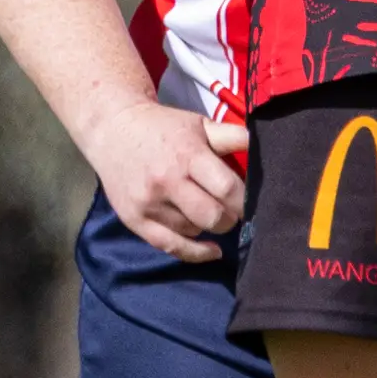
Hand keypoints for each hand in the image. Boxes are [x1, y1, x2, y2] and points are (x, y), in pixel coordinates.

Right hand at [82, 102, 249, 262]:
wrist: (113, 129)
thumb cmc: (164, 127)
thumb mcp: (199, 124)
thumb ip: (232, 136)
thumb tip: (263, 144)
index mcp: (188, 155)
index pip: (227, 189)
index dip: (244, 200)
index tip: (249, 201)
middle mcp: (167, 181)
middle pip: (212, 216)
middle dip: (230, 218)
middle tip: (232, 211)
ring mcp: (149, 204)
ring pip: (194, 230)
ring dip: (207, 225)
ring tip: (207, 210)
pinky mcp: (135, 220)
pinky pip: (171, 247)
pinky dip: (195, 252)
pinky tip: (212, 250)